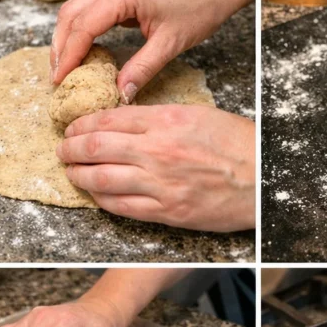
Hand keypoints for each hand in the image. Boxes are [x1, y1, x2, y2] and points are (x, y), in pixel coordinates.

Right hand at [51, 0, 253, 103]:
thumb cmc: (200, 7)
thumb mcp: (170, 43)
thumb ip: (142, 69)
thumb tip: (120, 94)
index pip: (84, 26)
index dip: (68, 56)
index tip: (60, 80)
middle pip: (71, 14)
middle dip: (60, 46)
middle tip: (57, 78)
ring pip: (77, 8)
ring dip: (68, 36)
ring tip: (65, 67)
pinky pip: (92, 7)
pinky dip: (82, 28)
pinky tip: (84, 49)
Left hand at [56, 105, 255, 230]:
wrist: (264, 179)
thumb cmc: (237, 144)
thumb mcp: (198, 115)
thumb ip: (159, 117)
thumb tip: (125, 121)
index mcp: (166, 121)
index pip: (108, 119)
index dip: (81, 124)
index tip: (72, 127)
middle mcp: (157, 151)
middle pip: (96, 148)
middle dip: (70, 149)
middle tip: (62, 150)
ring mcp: (159, 184)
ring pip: (101, 179)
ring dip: (78, 175)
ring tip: (71, 172)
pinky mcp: (166, 211)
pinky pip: (120, 206)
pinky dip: (100, 199)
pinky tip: (94, 193)